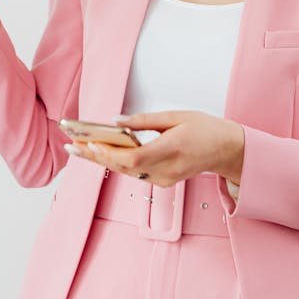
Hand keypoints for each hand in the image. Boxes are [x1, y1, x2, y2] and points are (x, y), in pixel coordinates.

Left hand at [65, 110, 244, 187]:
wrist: (226, 150)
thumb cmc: (203, 128)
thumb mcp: (177, 116)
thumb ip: (145, 120)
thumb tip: (117, 121)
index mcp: (172, 149)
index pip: (134, 158)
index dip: (110, 152)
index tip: (90, 142)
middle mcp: (166, 170)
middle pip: (124, 167)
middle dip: (96, 156)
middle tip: (72, 146)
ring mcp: (164, 180)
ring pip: (126, 172)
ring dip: (102, 161)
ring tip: (79, 148)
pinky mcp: (162, 182)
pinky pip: (134, 173)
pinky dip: (116, 163)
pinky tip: (101, 153)